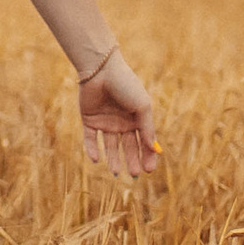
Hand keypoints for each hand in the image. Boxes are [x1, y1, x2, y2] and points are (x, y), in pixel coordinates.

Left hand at [77, 49, 158, 176]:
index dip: (147, 156)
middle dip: (131, 161)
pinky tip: (97, 160)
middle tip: (134, 174)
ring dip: (113, 159)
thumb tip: (154, 150)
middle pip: (127, 146)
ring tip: (116, 172)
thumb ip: (147, 128)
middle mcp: (121, 122)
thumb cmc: (126, 85)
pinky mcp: (88, 120)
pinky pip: (90, 138)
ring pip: (109, 146)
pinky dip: (92, 149)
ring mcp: (105, 122)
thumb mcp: (142, 106)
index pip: (143, 142)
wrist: (102, 69)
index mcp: (136, 119)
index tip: (149, 170)